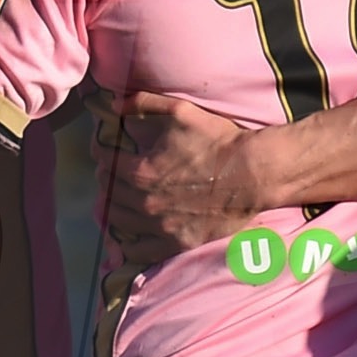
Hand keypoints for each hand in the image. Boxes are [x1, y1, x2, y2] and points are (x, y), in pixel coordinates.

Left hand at [104, 92, 260, 267]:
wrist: (253, 174)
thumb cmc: (218, 141)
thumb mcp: (180, 112)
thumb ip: (143, 104)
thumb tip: (112, 104)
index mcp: (142, 172)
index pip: (106, 162)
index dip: (102, 152)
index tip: (104, 148)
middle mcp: (146, 203)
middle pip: (109, 192)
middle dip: (107, 178)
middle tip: (111, 172)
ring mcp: (161, 227)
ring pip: (118, 221)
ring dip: (113, 207)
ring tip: (117, 200)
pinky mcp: (177, 244)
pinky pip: (139, 252)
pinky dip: (128, 243)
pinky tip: (129, 233)